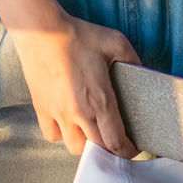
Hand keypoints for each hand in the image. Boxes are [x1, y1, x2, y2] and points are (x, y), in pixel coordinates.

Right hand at [9, 9, 143, 158]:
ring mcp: (58, 114)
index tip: (133, 149)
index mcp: (100, 100)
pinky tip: (67, 122)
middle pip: (98, 149)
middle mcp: (80, 114)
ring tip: (91, 131)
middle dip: (110, 150)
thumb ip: (132, 58)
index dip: (128, 151)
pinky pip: (53, 135)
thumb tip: (142, 70)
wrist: (41, 31)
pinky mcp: (42, 110)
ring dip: (86, 144)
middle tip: (116, 140)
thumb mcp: (114, 41)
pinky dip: (61, 135)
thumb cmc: (78, 35)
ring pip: (75, 147)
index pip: (116, 142)